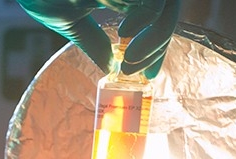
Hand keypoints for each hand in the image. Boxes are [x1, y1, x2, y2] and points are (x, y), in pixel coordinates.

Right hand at [16, 0, 181, 78]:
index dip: (157, 44)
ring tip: (130, 59)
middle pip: (167, 9)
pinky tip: (124, 34)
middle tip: (136, 70)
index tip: (148, 74)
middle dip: (158, 44)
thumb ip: (92, 41)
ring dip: (155, 38)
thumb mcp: (69, 20)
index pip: (154, 14)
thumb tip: (109, 68)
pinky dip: (146, 20)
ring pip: (163, 6)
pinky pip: (151, 1)